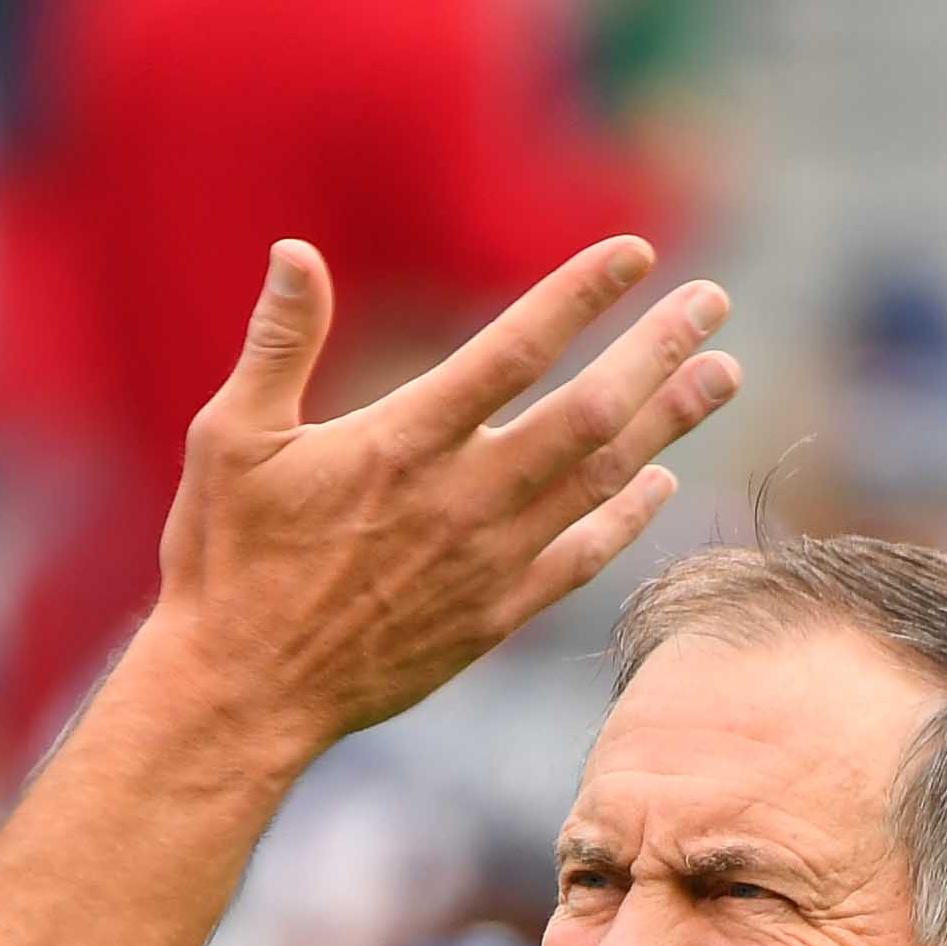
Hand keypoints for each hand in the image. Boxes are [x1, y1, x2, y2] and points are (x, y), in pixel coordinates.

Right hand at [139, 236, 736, 767]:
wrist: (240, 696)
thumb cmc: (225, 560)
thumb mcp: (230, 439)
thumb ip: (278, 343)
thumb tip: (296, 250)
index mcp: (402, 441)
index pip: (516, 348)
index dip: (584, 296)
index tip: (637, 254)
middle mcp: (461, 498)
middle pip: (589, 411)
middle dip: (659, 350)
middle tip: (713, 301)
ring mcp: (486, 561)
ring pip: (602, 480)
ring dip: (668, 422)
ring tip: (721, 373)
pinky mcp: (491, 617)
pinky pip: (581, 558)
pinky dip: (628, 517)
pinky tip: (662, 481)